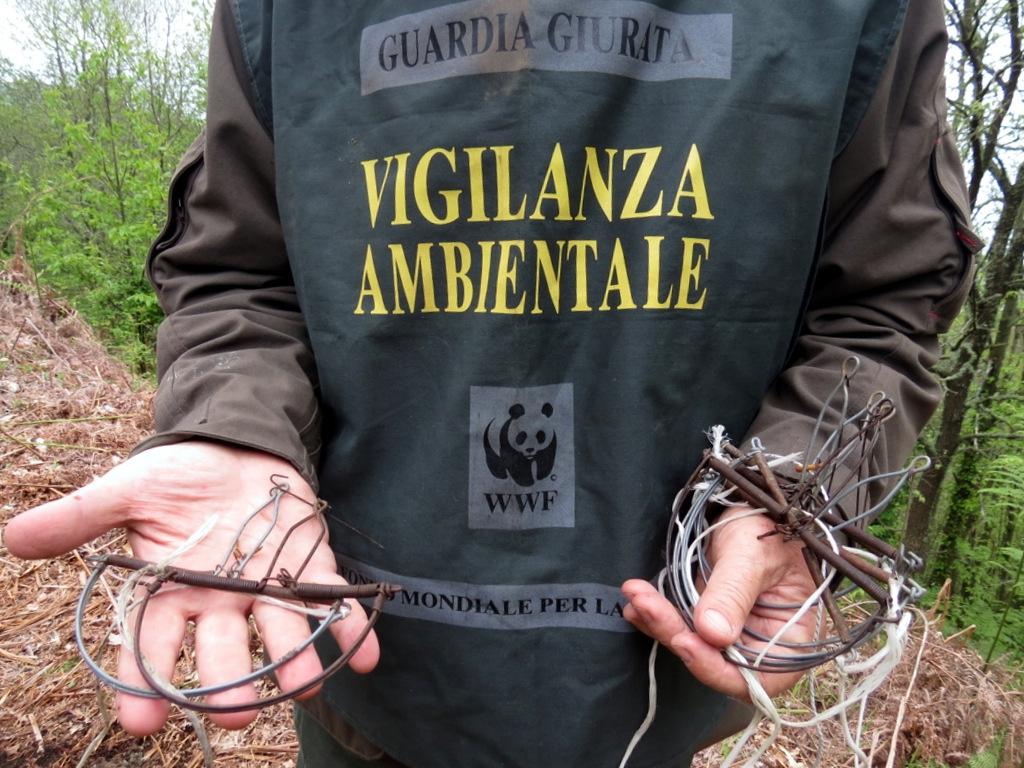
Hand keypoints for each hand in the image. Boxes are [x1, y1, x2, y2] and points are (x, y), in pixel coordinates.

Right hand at [3, 441, 377, 734]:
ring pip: (278, 632)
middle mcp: (217, 603)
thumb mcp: (126, 490)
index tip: (141, 722)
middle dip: (229, 683)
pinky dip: (346, 625)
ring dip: (294, 659)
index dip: (142, 684)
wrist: (231, 444)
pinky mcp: (308, 564)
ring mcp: (265, 587)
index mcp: (168, 593)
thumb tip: (13, 538)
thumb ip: (80, 517)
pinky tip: (365, 654)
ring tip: (307, 685)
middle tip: (239, 714)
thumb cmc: (176, 475)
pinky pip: (329, 599)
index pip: (148, 648)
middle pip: (220, 651)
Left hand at [622, 506, 817, 699]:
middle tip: (646, 605)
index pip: (757, 679)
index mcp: (791, 641)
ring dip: (659, 621)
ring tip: (636, 595)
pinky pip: (679, 625)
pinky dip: (656, 615)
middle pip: (715, 661)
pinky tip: (636, 601)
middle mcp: (762, 645)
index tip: (685, 642)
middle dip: (675, 634)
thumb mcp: (752, 555)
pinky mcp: (707, 617)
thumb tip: (713, 634)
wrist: (751, 505)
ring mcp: (732, 632)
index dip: (719, 669)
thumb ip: (733, 593)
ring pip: (691, 643)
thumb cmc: (767, 527)